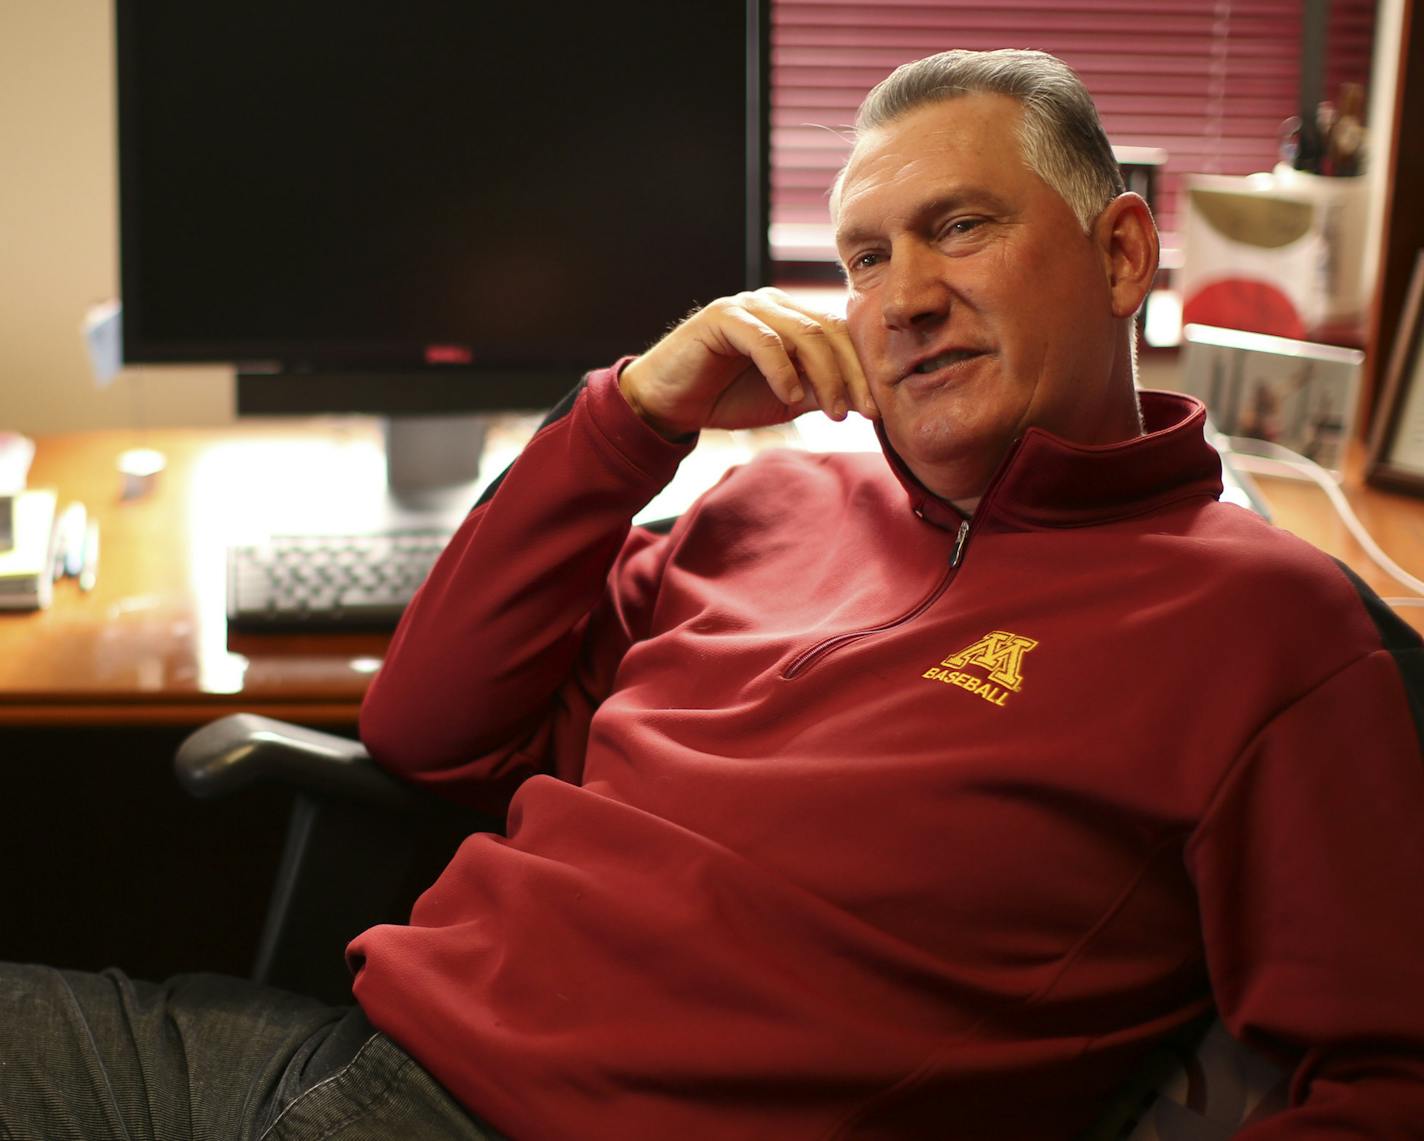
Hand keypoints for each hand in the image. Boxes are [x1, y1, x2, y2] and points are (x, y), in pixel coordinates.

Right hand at [619, 288, 875, 438]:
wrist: (669, 403)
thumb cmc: (726, 398)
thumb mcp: (786, 399)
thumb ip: (820, 391)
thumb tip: (865, 400)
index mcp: (792, 318)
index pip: (841, 336)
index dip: (862, 371)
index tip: (876, 409)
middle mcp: (774, 305)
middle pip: (829, 331)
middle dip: (851, 375)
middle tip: (864, 411)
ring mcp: (748, 306)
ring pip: (804, 334)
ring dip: (825, 376)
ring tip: (834, 413)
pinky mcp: (722, 317)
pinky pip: (764, 340)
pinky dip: (782, 370)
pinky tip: (791, 397)